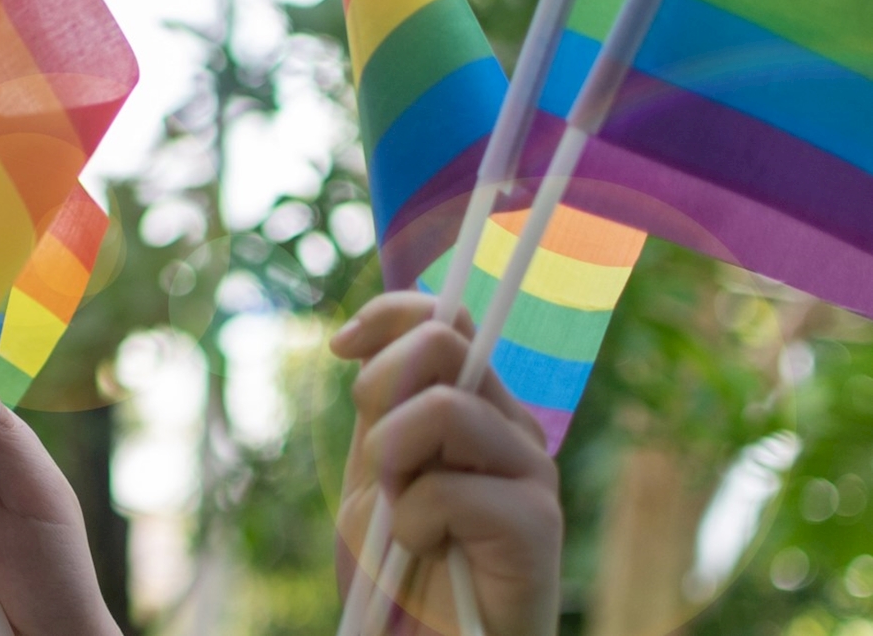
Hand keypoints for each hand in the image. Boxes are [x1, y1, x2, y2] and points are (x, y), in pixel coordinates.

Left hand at [331, 292, 561, 635]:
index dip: (388, 314)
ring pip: (445, 408)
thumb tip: (357, 341)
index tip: (339, 348)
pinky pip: (448, 488)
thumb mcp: (378, 468)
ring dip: (395, 462)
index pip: (445, 317)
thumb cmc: (401, 563)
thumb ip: (382, 406)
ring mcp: (531, 469)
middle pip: (444, 341)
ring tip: (405, 514)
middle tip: (380, 462)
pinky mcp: (537, 521)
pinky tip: (428, 551)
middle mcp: (511, 424)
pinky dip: (414, 523)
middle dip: (380, 391)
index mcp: (474, 404)